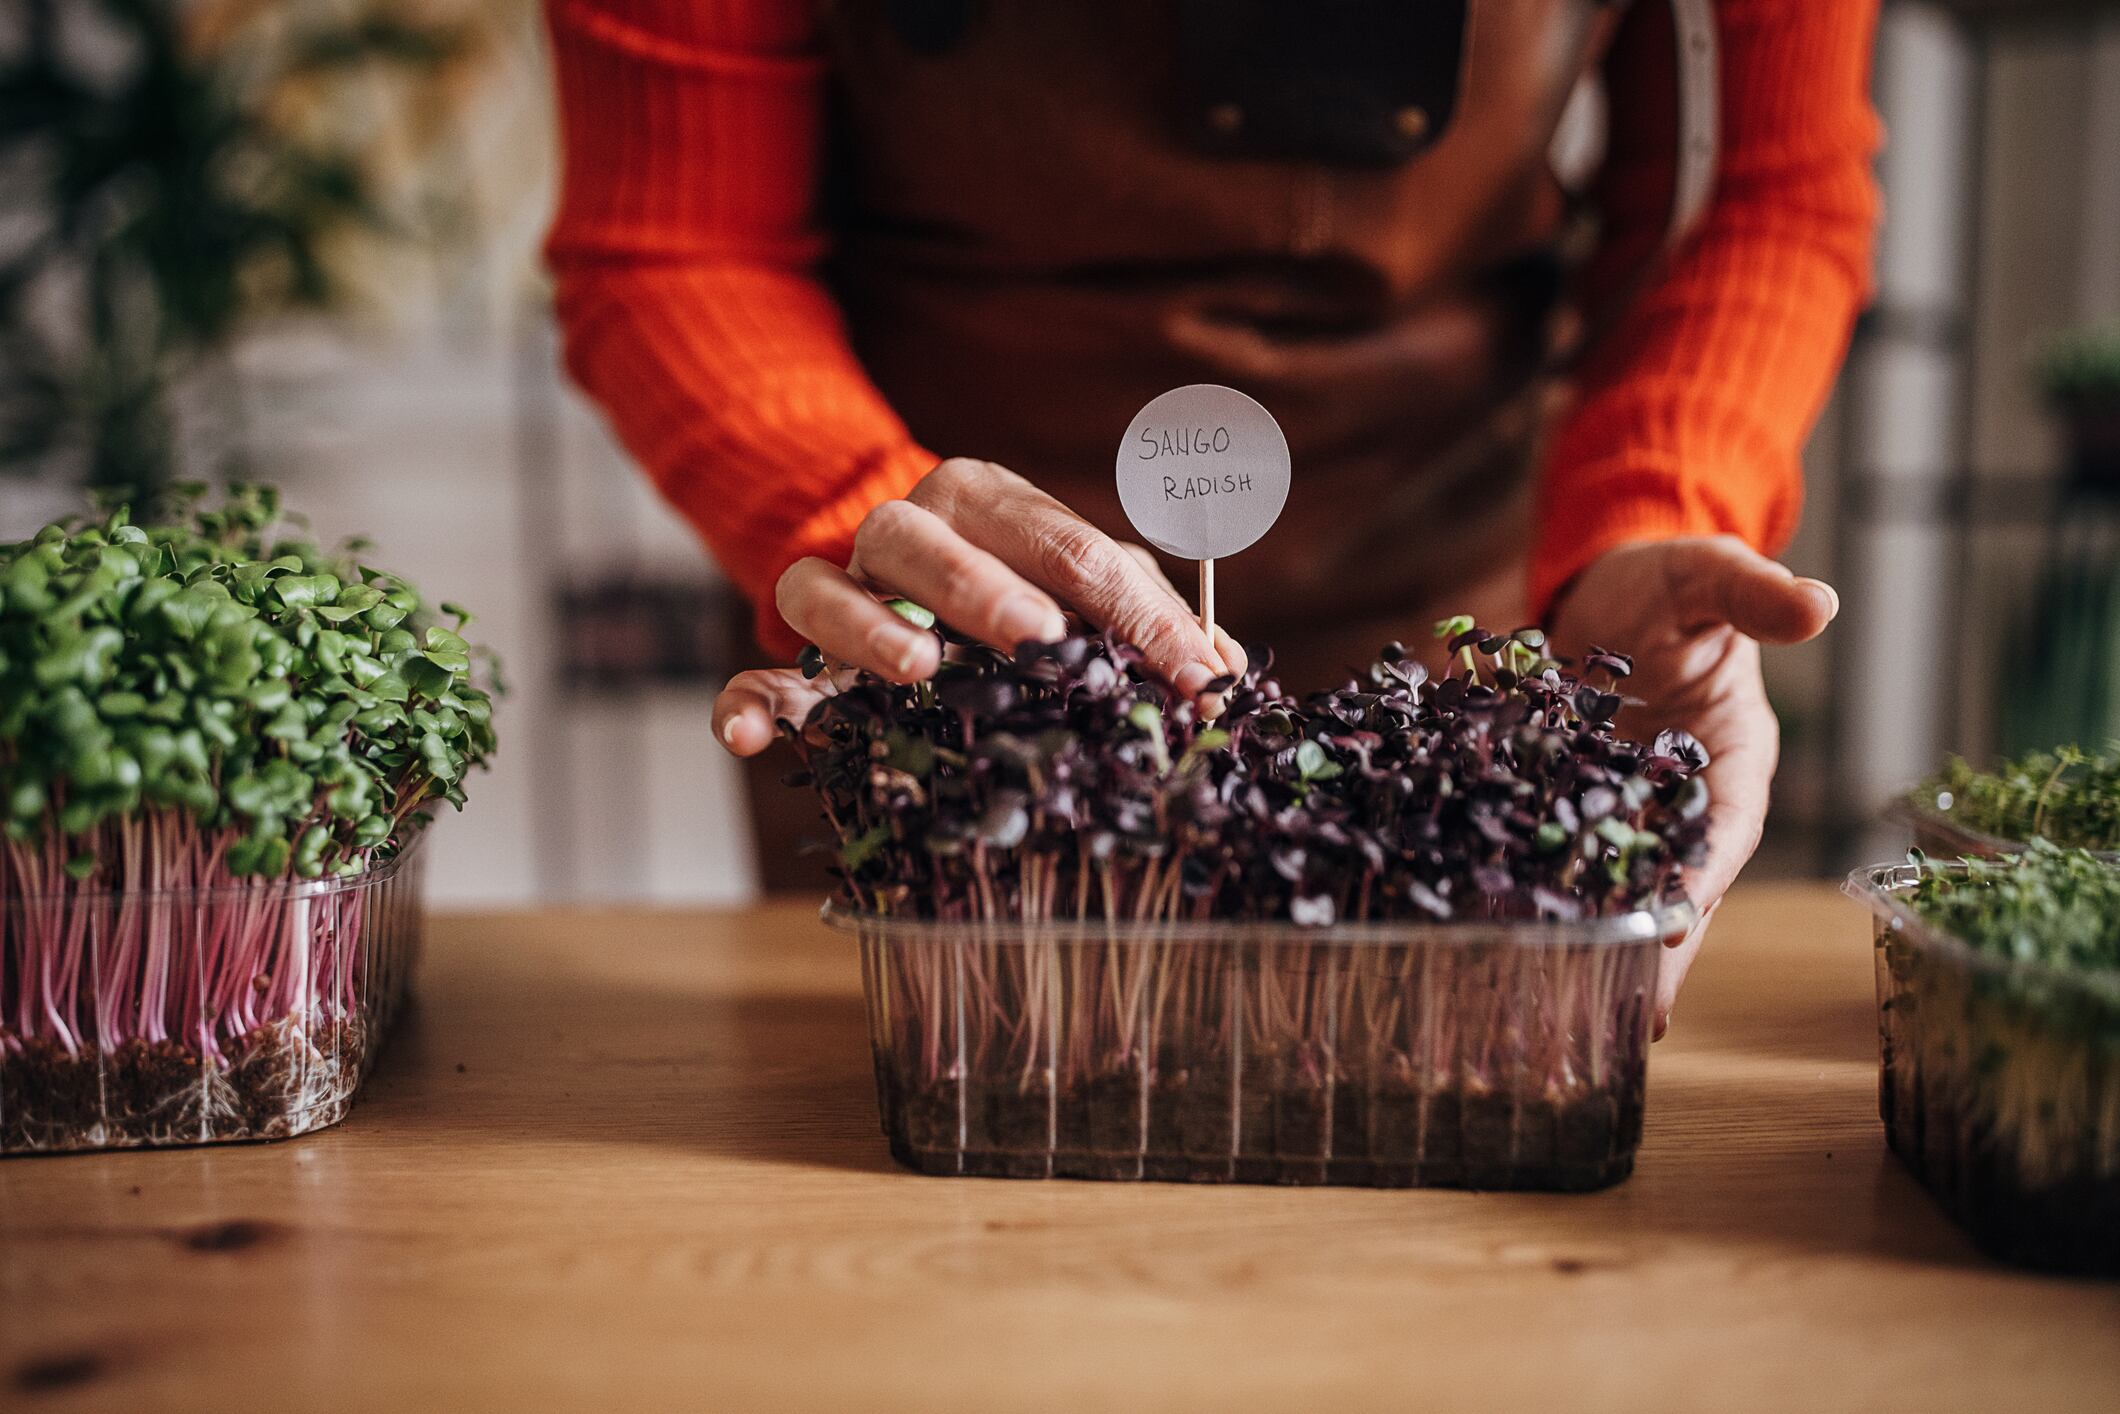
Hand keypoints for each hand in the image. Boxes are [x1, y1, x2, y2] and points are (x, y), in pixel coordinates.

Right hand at [713, 457, 1245, 755]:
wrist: (903, 570)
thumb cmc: (1015, 582)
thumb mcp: (1084, 587)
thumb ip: (1143, 618)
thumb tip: (1225, 673)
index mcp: (990, 501)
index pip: (1066, 545)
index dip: (1135, 612)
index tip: (1191, 675)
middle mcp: (907, 529)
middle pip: (931, 541)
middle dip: (988, 588)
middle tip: (1040, 639)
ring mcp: (841, 585)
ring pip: (826, 585)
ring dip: (871, 627)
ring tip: (919, 668)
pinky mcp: (795, 650)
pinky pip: (759, 671)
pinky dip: (750, 700)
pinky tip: (749, 737)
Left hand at [1549, 535, 1838, 1036]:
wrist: (1607, 581)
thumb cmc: (1671, 581)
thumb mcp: (1708, 576)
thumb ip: (1750, 593)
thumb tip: (1817, 602)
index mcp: (1731, 757)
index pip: (1727, 827)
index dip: (1706, 875)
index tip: (1680, 927)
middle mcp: (1681, 798)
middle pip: (1675, 884)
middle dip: (1656, 951)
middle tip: (1632, 1020)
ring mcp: (1621, 809)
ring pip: (1616, 887)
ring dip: (1598, 943)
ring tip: (1569, 1012)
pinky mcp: (1565, 803)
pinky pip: (1552, 856)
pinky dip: (1536, 896)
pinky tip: (1503, 940)